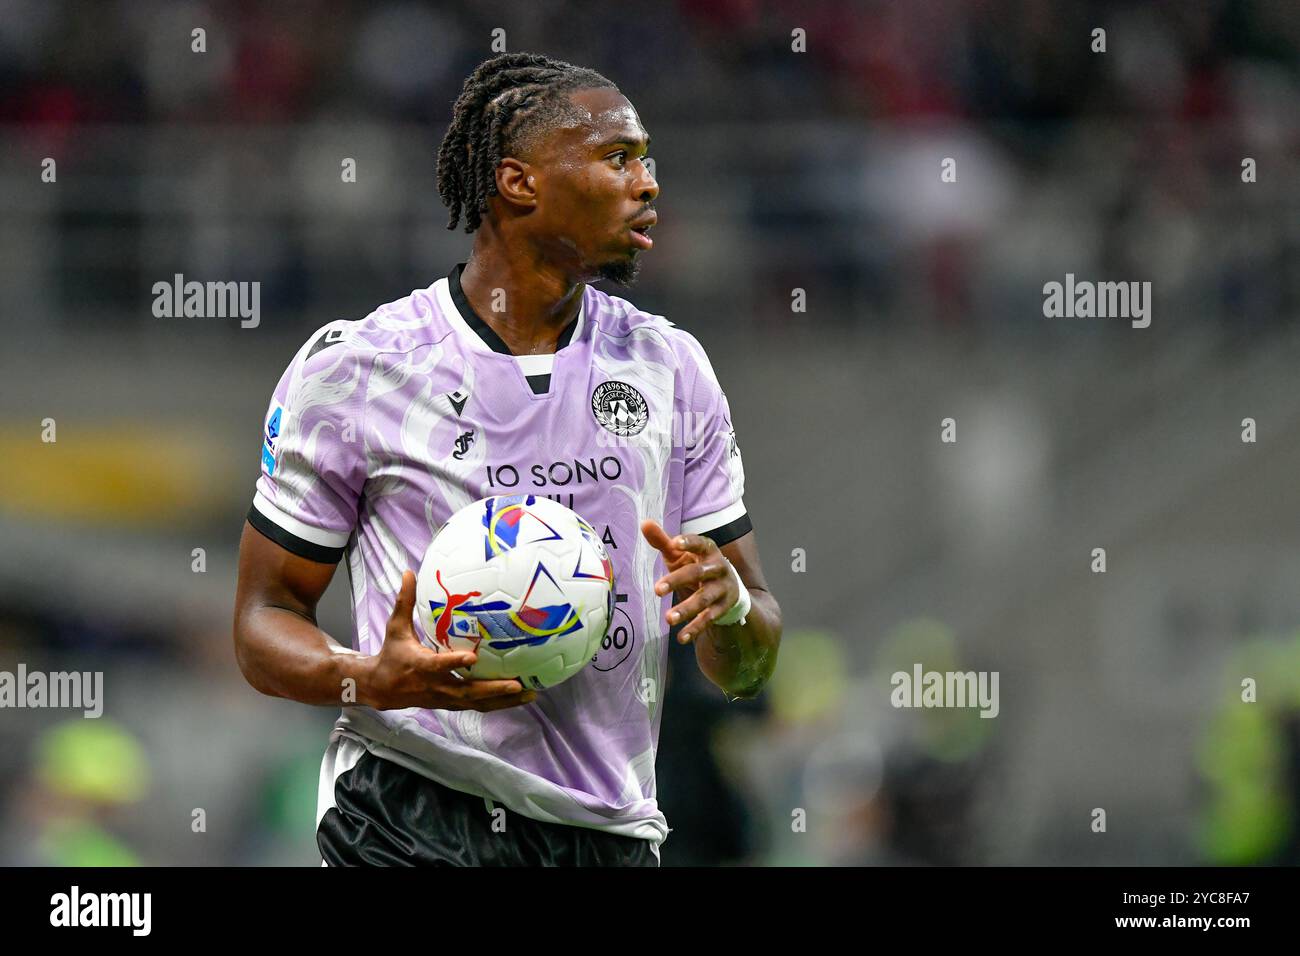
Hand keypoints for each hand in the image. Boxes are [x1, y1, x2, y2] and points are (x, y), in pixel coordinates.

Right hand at [360, 570, 537, 710]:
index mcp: (421, 666)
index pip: (438, 665)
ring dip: (502, 701)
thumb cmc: (393, 654)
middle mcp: (436, 686)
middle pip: (467, 692)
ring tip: (529, 693)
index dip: (454, 662)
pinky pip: (478, 706)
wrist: (382, 688)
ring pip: (477, 703)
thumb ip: (405, 601)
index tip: (472, 657)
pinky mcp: (452, 704)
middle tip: (517, 684)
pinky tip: (520, 697)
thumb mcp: (396, 628)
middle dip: (492, 689)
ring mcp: (446, 698)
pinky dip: (499, 703)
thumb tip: (409, 572)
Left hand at [640, 519, 739, 643]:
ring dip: (687, 609)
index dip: (688, 543)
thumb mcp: (681, 554)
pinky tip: (681, 637)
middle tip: (657, 590)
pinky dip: (695, 629)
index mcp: (708, 550)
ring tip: (668, 619)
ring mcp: (722, 589)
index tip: (674, 544)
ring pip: (704, 599)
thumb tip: (644, 523)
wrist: (730, 589)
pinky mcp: (723, 608)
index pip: (700, 543)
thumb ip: (664, 541)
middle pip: (697, 573)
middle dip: (677, 580)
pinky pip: (709, 619)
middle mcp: (718, 568)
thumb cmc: (697, 566)